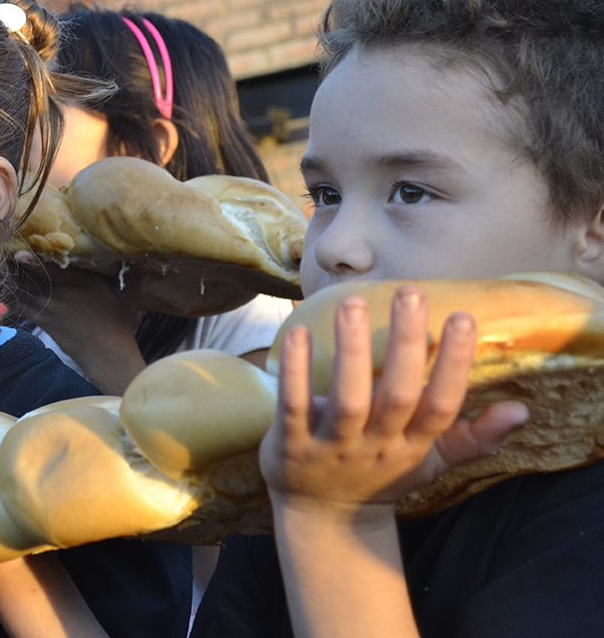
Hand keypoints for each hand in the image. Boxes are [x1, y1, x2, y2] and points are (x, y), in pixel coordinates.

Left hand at [12, 252, 143, 394]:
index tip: (18, 250)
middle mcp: (59, 295)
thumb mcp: (128, 296)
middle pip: (28, 278)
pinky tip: (3, 286)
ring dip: (9, 278)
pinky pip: (21, 306)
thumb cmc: (119, 324)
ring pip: (21, 291)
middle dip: (13, 264)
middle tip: (0, 250)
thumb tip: (139, 254)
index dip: (31, 260)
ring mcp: (48, 310)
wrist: (107, 355)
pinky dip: (11, 296)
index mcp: (79, 284)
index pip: (50, 270)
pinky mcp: (43, 321)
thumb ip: (130, 273)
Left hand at [260, 286, 529, 519]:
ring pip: (349, 399)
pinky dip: (296, 370)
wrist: (322, 518)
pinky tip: (299, 332)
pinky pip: (294, 404)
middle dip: (406, 345)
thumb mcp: (430, 461)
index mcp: (412, 445)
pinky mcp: (291, 444)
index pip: (441, 405)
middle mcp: (375, 445)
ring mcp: (332, 446)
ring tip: (354, 303)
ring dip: (352, 351)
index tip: (463, 317)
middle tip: (410, 293)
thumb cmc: (381, 474)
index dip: (455, 365)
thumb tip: (521, 409)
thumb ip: (474, 437)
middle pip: (398, 396)